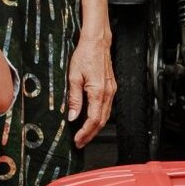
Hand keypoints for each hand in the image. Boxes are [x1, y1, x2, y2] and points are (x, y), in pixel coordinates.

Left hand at [67, 29, 115, 146]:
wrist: (97, 42)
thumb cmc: (85, 55)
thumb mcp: (74, 77)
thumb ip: (74, 98)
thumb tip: (73, 116)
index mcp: (98, 92)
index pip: (94, 119)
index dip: (86, 132)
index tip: (78, 140)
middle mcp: (108, 93)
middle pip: (102, 121)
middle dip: (91, 134)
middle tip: (80, 143)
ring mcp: (111, 91)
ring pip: (105, 116)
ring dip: (95, 127)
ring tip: (84, 135)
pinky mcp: (111, 87)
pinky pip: (107, 107)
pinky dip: (99, 117)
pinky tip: (91, 120)